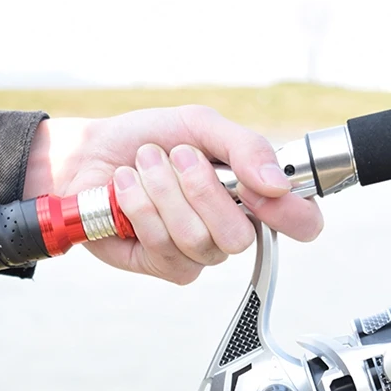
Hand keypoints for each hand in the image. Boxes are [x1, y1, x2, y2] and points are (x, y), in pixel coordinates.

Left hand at [22, 106, 323, 284]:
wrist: (88, 155)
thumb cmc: (148, 138)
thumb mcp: (199, 124)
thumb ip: (245, 147)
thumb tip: (277, 182)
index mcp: (254, 194)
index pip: (301, 221)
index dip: (292, 213)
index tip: (261, 188)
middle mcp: (233, 228)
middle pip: (241, 236)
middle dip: (201, 189)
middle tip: (177, 156)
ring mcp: (201, 252)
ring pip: (197, 239)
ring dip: (162, 191)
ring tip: (144, 165)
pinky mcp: (166, 266)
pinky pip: (163, 246)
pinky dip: (139, 207)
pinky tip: (126, 189)